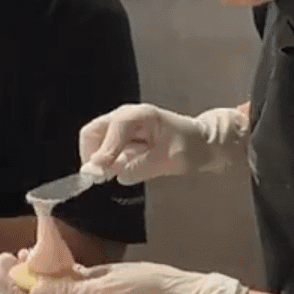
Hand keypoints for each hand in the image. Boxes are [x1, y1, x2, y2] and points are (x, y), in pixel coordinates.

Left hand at [0, 254, 247, 293]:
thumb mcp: (106, 290)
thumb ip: (70, 292)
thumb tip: (35, 290)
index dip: (13, 292)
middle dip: (17, 280)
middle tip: (2, 257)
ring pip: (52, 286)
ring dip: (33, 272)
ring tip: (18, 253)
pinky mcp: (101, 284)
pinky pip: (70, 277)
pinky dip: (55, 266)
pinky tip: (47, 253)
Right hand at [78, 104, 248, 185]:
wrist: (201, 143)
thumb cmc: (190, 147)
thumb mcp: (170, 160)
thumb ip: (142, 167)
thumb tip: (116, 174)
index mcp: (141, 115)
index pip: (112, 130)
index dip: (102, 153)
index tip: (97, 175)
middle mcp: (126, 116)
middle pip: (93, 132)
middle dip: (92, 156)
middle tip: (100, 178)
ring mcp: (122, 126)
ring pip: (94, 141)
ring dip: (98, 160)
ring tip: (111, 175)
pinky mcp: (121, 138)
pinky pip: (103, 149)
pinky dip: (104, 162)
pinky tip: (119, 170)